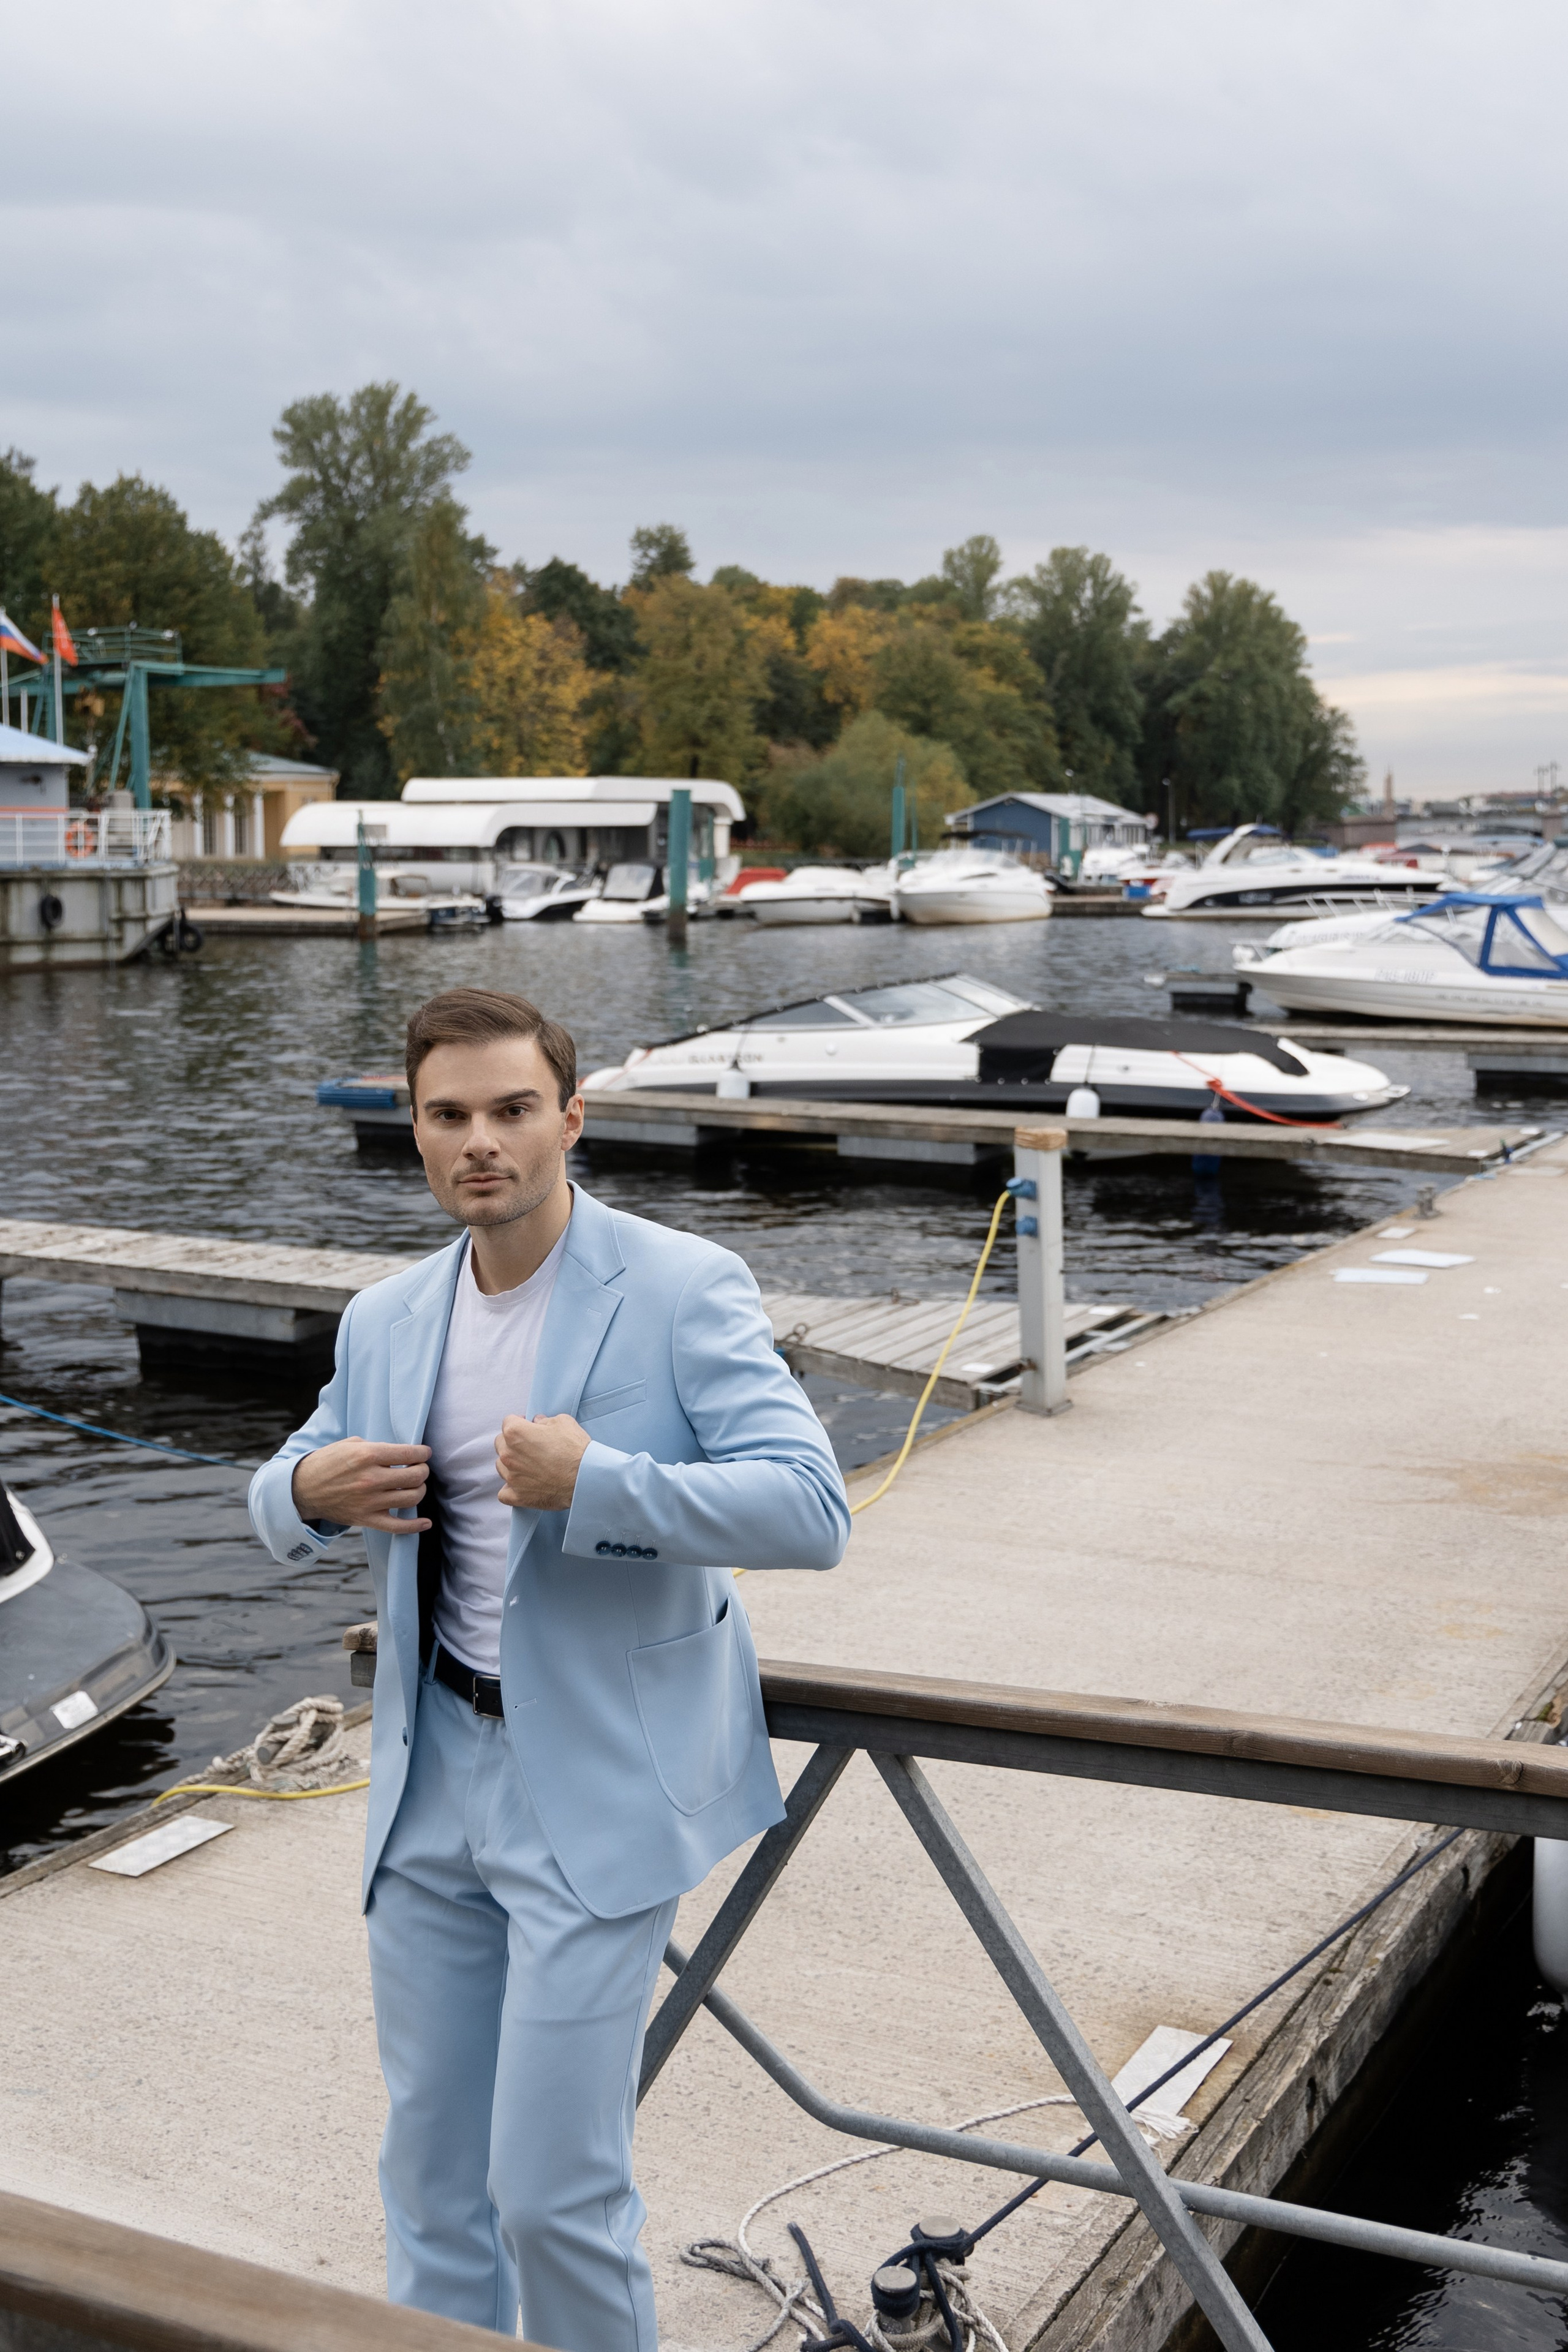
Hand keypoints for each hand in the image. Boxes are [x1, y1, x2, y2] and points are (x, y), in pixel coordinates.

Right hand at [291, 1438, 431, 1534]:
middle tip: (419, 1468)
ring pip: (412, 1498)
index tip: (424, 1453)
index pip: (410, 1454)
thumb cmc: (327, 1462)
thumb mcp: (350, 1444)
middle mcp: (371, 1479)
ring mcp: (370, 1501)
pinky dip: (415, 1526)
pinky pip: (398, 1527)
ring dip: (419, 1490)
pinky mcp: (366, 1519)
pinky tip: (425, 1522)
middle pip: (415, 1476)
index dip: (423, 1453)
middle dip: (423, 1470)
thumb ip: (377, 1447)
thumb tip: (401, 1454)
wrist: (302, 1488)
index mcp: (368, 1455)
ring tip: (414, 1486)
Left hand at [495, 1414, 590, 1510]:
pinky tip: (522, 1485)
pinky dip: (510, 1489)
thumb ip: (544, 1420)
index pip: (508, 1422)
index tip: (529, 1427)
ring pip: (501, 1467)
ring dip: (511, 1464)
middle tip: (530, 1446)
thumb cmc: (575, 1449)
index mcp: (515, 1433)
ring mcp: (511, 1477)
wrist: (586, 1478)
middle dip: (513, 1442)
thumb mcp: (563, 1422)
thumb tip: (538, 1423)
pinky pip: (503, 1493)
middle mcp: (509, 1455)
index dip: (521, 1422)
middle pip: (501, 1444)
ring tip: (529, 1465)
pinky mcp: (518, 1496)